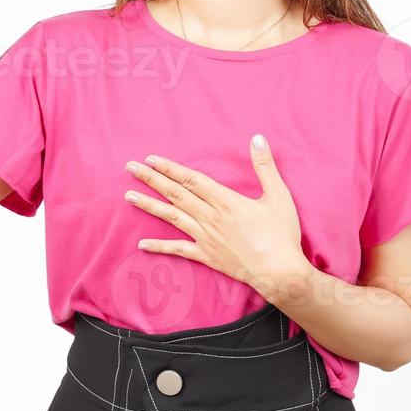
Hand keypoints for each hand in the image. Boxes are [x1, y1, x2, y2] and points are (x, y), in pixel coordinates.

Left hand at [123, 134, 313, 299]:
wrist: (279, 272)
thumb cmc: (281, 234)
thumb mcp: (278, 195)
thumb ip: (265, 166)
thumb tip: (257, 138)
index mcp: (225, 201)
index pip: (191, 179)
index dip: (170, 168)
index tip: (151, 159)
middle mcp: (210, 217)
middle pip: (175, 194)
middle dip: (151, 179)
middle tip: (130, 168)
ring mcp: (205, 238)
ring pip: (171, 218)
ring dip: (149, 206)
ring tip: (128, 196)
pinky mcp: (206, 256)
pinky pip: (178, 250)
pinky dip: (159, 247)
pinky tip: (142, 245)